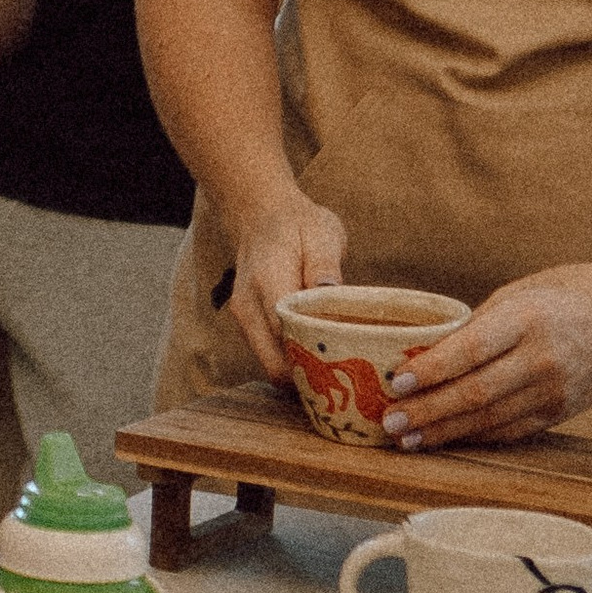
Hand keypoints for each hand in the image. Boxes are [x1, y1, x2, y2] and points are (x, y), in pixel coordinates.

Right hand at [222, 190, 347, 382]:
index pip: (286, 335)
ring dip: (300, 371)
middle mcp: (248, 307)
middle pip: (275, 362)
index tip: (346, 368)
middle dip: (309, 377)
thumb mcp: (321, 232)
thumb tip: (328, 291)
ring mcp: (244, 318)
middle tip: (347, 379)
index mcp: (267, 281)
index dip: (315, 358)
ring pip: (270, 364)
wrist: (260, 213)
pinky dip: (292, 362)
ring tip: (337, 369)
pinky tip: (319, 356)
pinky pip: (269, 355)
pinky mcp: (248, 325)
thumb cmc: (297, 223)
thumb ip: (324, 264)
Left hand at [377, 268, 591, 449]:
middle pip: (475, 393)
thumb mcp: (521, 291)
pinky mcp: (561, 412)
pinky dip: (475, 436)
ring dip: (445, 432)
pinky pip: (510, 430)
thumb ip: (479, 324)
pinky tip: (447, 438)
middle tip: (390, 422)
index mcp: (528, 317)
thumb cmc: (568, 292)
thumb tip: (428, 354)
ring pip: (490, 419)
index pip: (470, 349)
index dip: (430, 370)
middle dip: (428, 411)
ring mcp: (555, 390)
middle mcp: (542, 357)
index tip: (396, 382)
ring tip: (408, 438)